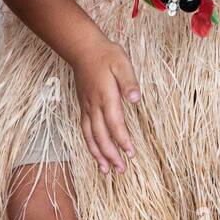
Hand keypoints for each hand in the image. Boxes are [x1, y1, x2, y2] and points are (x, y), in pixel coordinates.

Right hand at [71, 40, 140, 173]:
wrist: (83, 49)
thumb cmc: (106, 55)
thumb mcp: (122, 63)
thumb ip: (129, 81)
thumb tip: (135, 98)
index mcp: (106, 96)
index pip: (114, 124)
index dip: (122, 140)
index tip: (130, 153)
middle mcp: (94, 105)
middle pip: (101, 135)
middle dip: (111, 154)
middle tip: (121, 169)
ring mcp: (86, 107)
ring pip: (90, 136)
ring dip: (98, 154)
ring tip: (106, 170)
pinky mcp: (83, 107)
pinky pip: (84, 130)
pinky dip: (89, 145)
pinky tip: (96, 154)